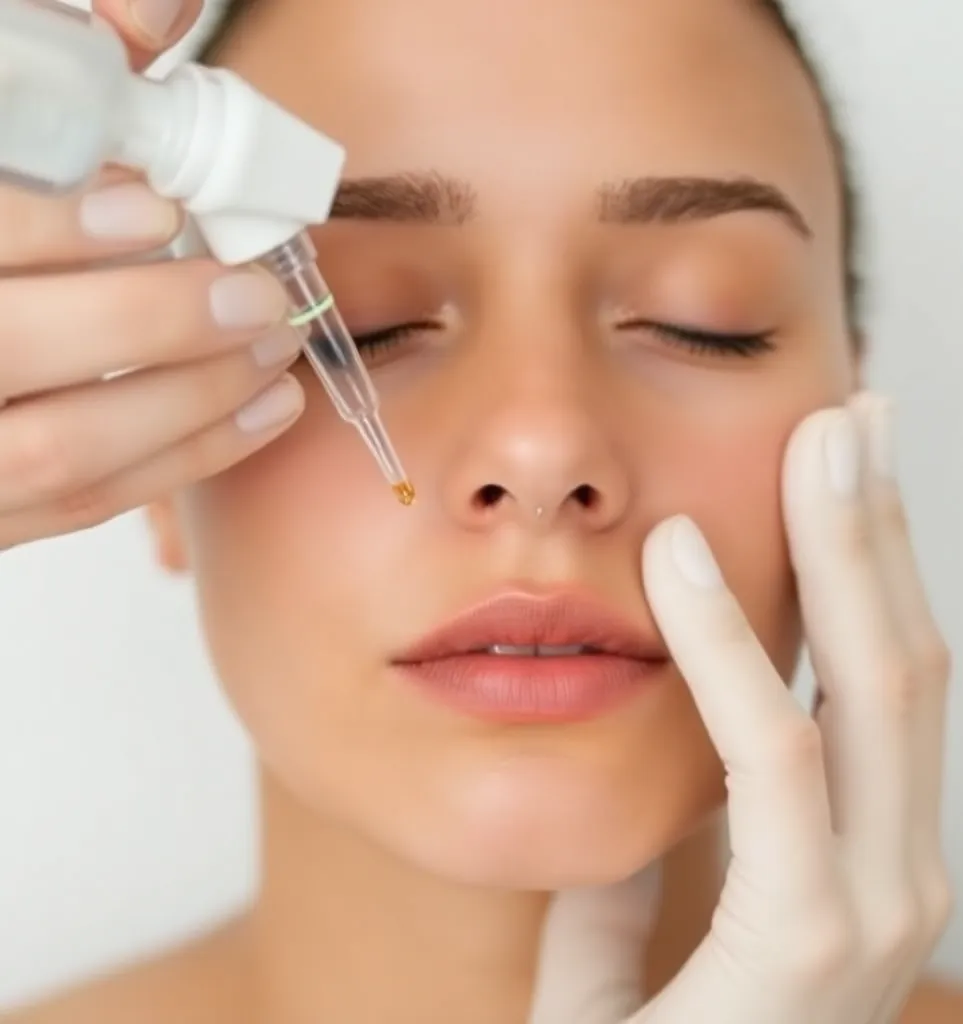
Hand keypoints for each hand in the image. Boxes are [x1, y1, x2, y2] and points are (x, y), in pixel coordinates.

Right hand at [0, 0, 305, 550]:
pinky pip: (80, 504)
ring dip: (187, 404)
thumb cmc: (4, 202)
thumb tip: (155, 6)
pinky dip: (181, 460)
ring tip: (275, 353)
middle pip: (6, 353)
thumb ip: (53, 59)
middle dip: (147, 325)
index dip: (45, 227)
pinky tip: (257, 413)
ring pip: (55, 450)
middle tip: (255, 296)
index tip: (152, 209)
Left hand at [531, 393, 952, 1023]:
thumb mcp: (633, 939)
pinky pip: (770, 756)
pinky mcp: (806, 942)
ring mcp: (869, 910)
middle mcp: (890, 874)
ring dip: (852, 549)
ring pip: (876, 688)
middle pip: (904, 661)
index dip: (869, 569)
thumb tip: (640, 783)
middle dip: (884, 528)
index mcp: (856, 861)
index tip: (843, 469)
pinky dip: (733, 645)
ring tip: (822, 437)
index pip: (877, 685)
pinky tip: (683, 557)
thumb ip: (648, 861)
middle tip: (857, 413)